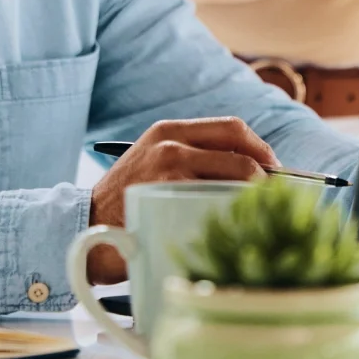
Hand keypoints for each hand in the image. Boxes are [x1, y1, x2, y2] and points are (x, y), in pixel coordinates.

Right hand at [84, 117, 280, 284]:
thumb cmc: (126, 200)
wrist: (83, 225)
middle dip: (267, 173)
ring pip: (234, 177)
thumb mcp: (155, 162)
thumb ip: (193, 158)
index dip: (262, 149)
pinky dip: (235, 215)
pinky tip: (237, 229)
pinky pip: (217, 204)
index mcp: (170, 130)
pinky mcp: (165, 198)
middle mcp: (170, 143)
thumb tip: (251, 170)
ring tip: (262, 214)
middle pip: (240, 151)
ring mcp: (168, 170)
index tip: (275, 169)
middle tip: (276, 195)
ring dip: (255, 197)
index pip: (233, 129)